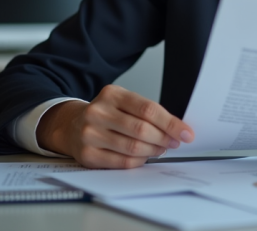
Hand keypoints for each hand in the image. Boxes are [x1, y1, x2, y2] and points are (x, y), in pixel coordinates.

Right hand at [36, 85, 193, 168]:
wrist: (71, 125)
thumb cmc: (106, 114)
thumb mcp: (123, 103)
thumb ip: (147, 112)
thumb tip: (177, 128)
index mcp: (112, 94)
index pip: (148, 109)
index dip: (170, 123)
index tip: (186, 132)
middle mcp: (98, 112)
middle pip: (141, 129)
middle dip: (164, 138)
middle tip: (175, 142)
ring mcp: (90, 134)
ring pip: (133, 147)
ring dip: (153, 150)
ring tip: (161, 148)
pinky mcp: (87, 154)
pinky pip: (122, 162)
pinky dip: (139, 161)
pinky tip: (145, 156)